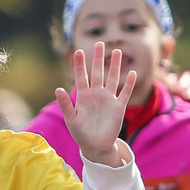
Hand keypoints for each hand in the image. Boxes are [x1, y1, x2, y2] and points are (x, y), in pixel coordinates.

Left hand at [56, 42, 135, 167]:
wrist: (96, 146)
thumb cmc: (81, 133)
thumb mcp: (71, 119)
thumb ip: (65, 104)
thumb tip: (57, 89)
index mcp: (83, 96)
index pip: (81, 76)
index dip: (80, 64)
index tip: (79, 51)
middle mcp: (96, 94)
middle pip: (98, 72)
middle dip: (98, 58)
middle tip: (99, 43)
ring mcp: (108, 99)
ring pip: (112, 78)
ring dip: (115, 66)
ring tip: (116, 51)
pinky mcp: (119, 107)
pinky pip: (125, 93)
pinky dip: (129, 84)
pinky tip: (132, 73)